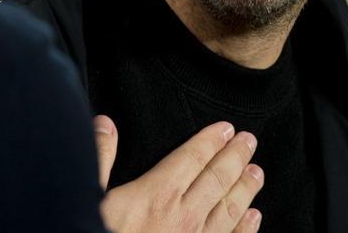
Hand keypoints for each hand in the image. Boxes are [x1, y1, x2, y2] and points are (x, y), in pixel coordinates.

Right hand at [93, 115, 262, 232]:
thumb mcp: (90, 198)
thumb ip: (100, 158)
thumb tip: (106, 124)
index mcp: (157, 194)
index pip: (192, 157)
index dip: (211, 140)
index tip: (227, 129)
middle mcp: (184, 216)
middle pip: (218, 178)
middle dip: (236, 157)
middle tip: (250, 141)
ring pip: (231, 208)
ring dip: (246, 188)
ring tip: (257, 172)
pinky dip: (246, 228)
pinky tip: (254, 217)